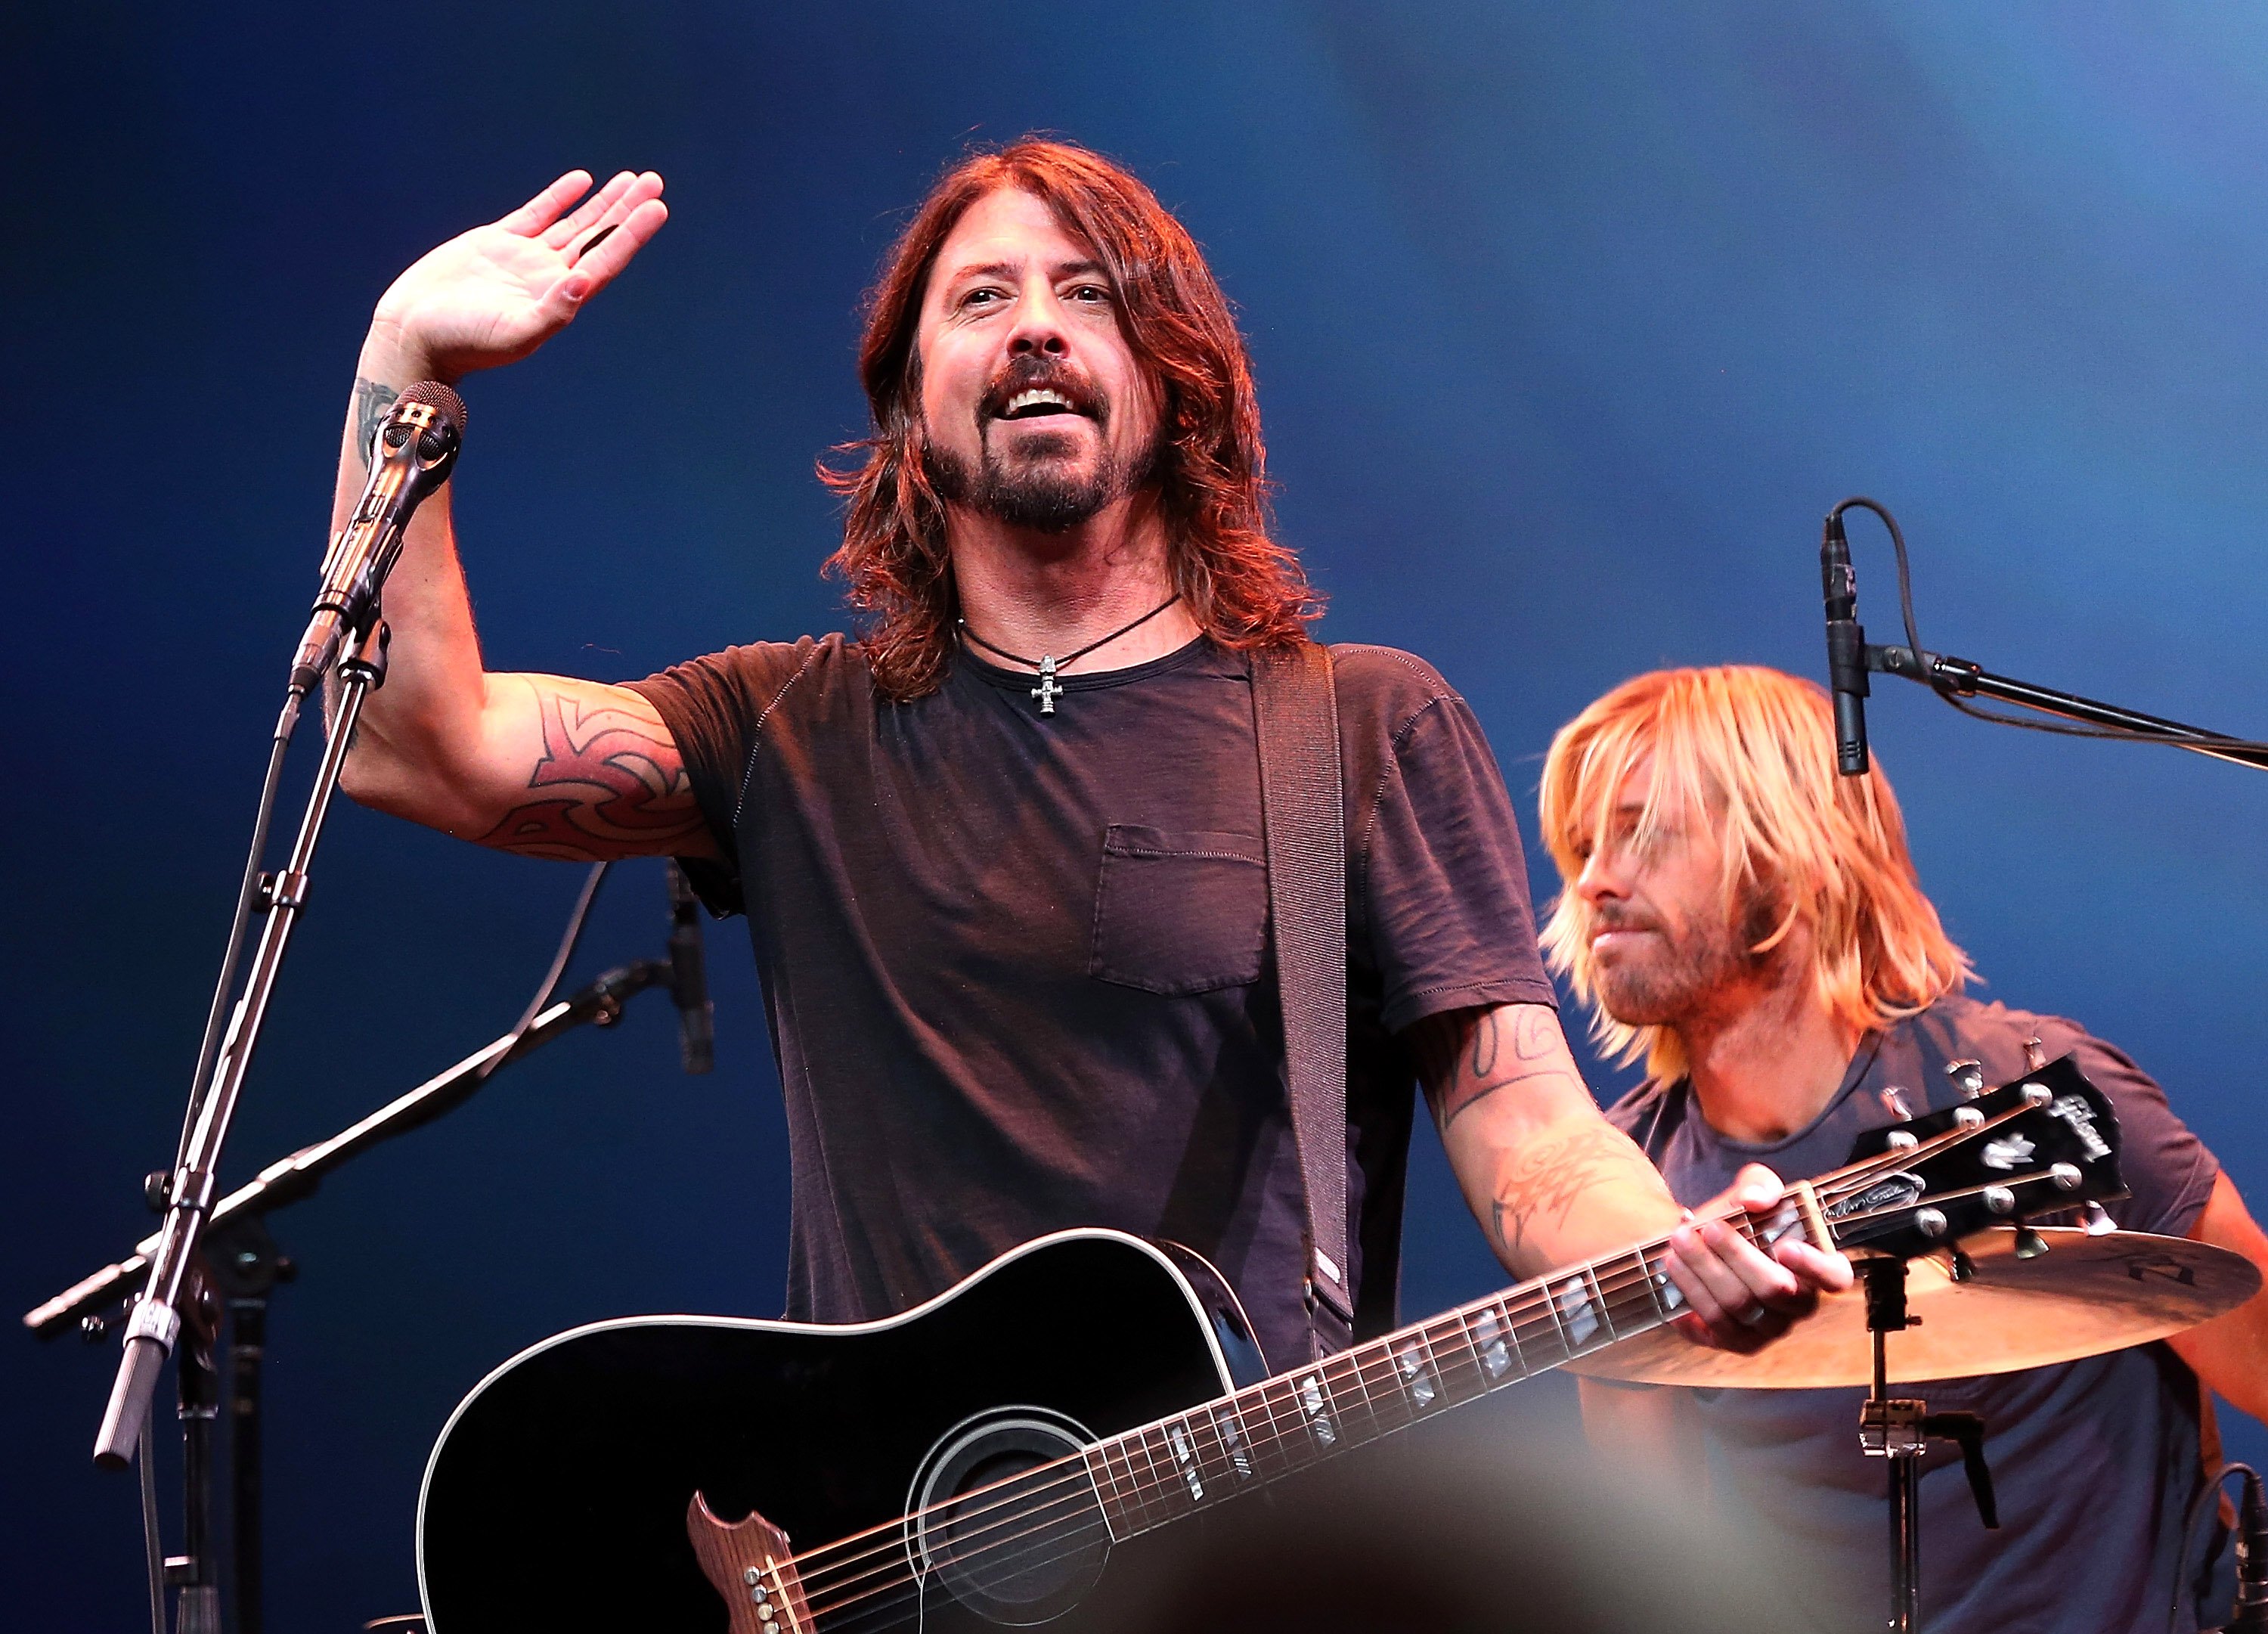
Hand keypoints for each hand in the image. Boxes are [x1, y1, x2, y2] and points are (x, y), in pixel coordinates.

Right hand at [368, 170, 668, 380]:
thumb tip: (584, 282)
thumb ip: (553, 311)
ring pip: (574, 223)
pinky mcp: (497, 243)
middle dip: (627, 209)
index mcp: (562, 297)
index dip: (633, 233)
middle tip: (653, 181)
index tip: (657, 207)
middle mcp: (550, 276)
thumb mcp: (514, 333)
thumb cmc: (464, 342)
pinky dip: (559, 197)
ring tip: (630, 179)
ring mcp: (525, 258)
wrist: (414, 333)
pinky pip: (537, 214)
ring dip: (603, 202)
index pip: (607, 259)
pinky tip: (581, 181)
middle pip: (599, 236)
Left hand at [1664, 1163, 1852, 1351]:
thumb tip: (1754, 1200)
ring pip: (1739, 1306)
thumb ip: (1760, 1184)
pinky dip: (1691, 1293)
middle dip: (1737, 1256)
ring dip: (1705, 1271)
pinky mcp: (1736, 1341)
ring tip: (1679, 1241)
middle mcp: (1797, 1305)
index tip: (1785, 1245)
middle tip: (1707, 1228)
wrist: (1699, 1241)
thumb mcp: (1751, 1190)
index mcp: (1816, 1270)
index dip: (1815, 1266)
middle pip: (1774, 1289)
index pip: (1835, 1277)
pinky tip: (1673, 1269)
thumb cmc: (1737, 1218)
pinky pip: (1714, 1325)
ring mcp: (1768, 1329)